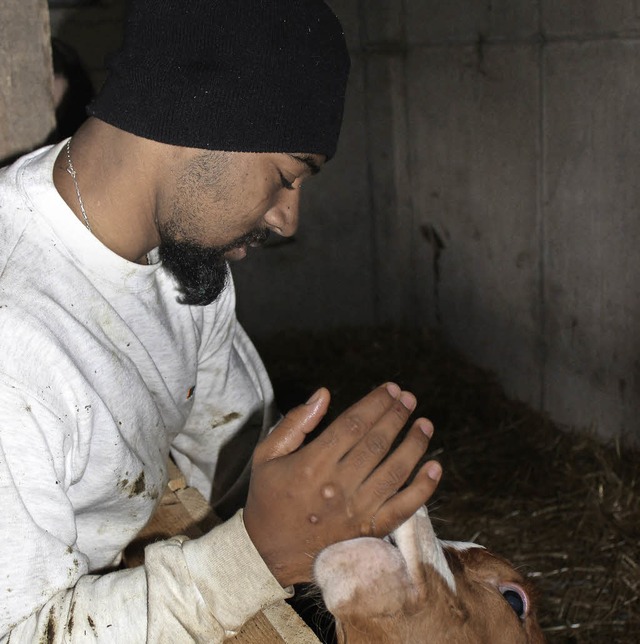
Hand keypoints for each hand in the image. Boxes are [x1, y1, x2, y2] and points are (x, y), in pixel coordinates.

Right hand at [243, 383, 441, 585]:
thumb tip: (323, 394)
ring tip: (425, 424)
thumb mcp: (267, 455)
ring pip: (395, 471)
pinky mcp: (368, 531)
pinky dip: (423, 488)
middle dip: (397, 415)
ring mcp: (357, 511)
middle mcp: (338, 486)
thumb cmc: (267, 498)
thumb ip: (294, 423)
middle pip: (377, 442)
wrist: (268, 554)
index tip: (390, 388)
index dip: (375, 403)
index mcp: (313, 464)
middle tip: (409, 398)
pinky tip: (435, 467)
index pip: (354, 423)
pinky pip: (403, 508)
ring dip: (414, 444)